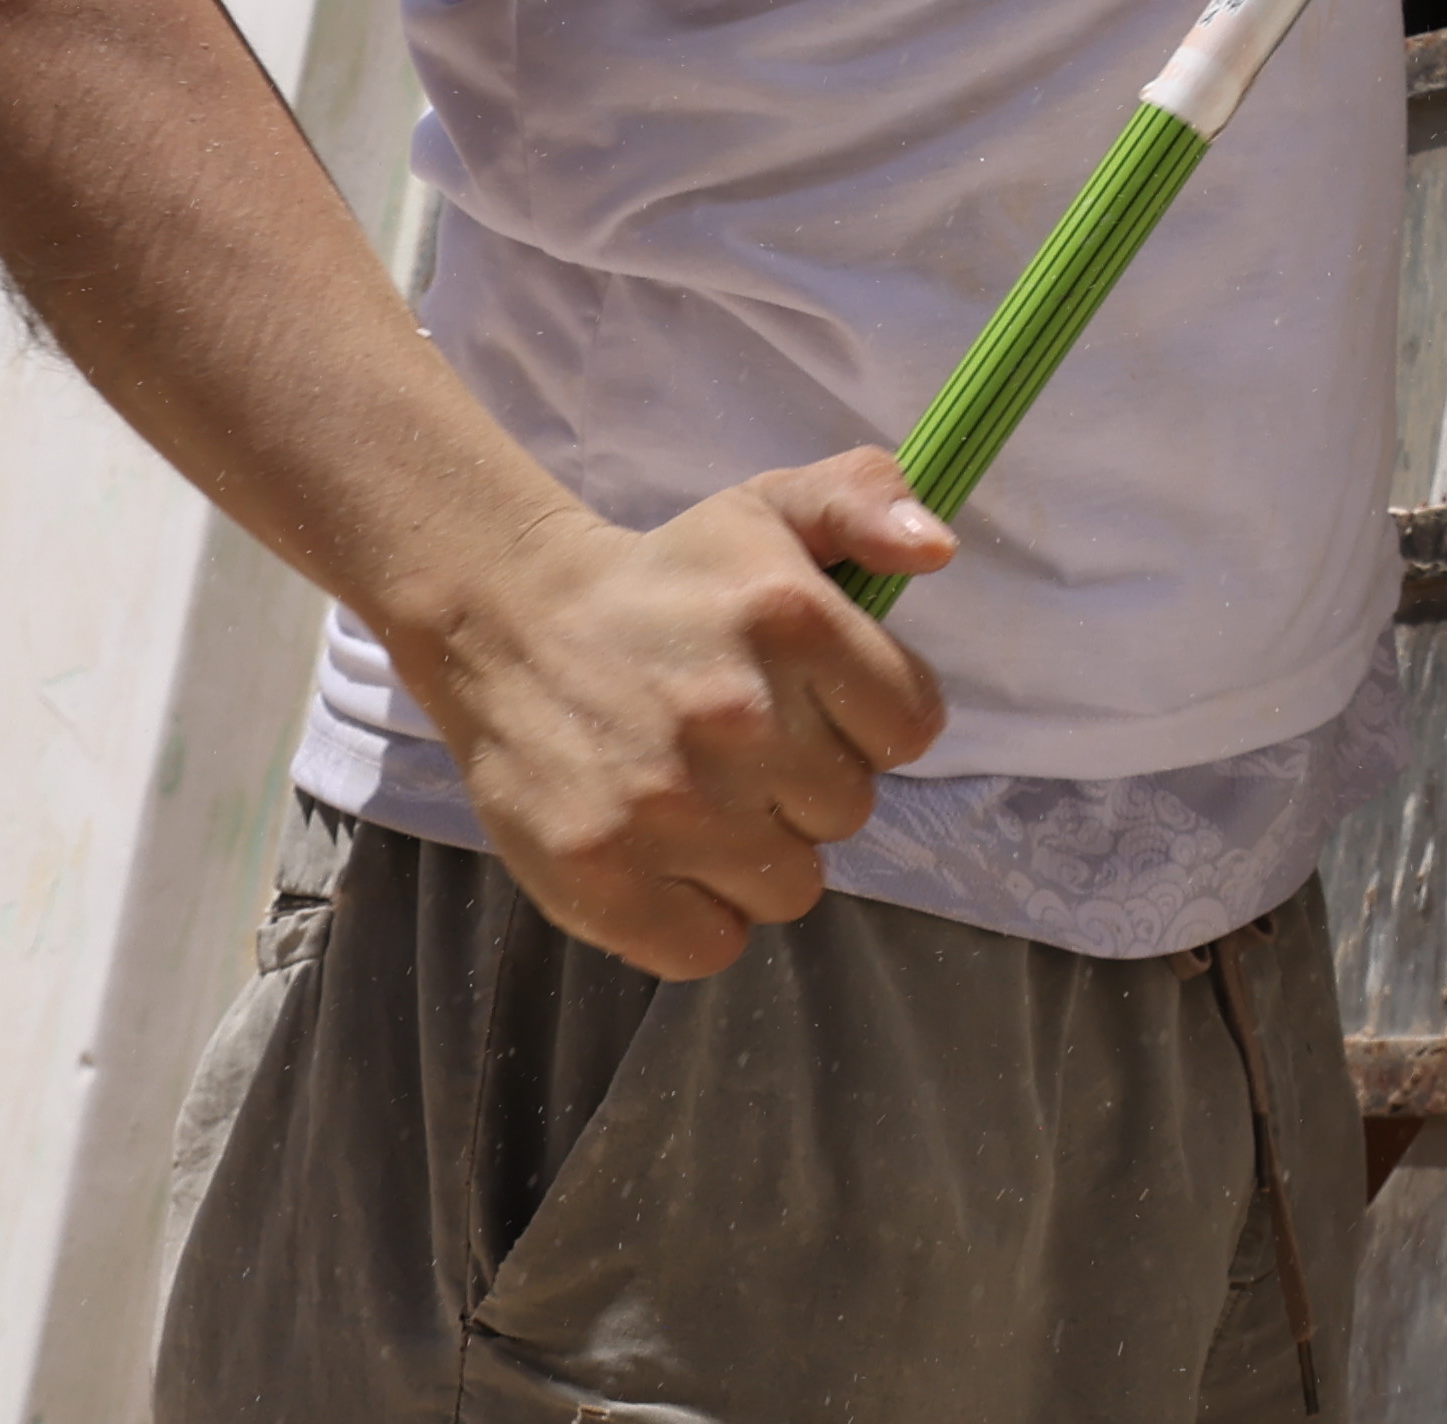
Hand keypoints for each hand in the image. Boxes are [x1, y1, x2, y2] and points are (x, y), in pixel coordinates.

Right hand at [399, 454, 956, 979]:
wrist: (507, 624)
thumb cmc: (663, 581)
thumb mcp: (769, 508)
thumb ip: (866, 501)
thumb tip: (938, 548)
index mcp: (793, 618)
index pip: (911, 728)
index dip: (868, 721)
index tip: (815, 704)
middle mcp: (738, 716)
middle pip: (848, 812)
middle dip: (806, 783)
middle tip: (739, 745)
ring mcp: (668, 808)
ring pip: (790, 887)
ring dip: (756, 855)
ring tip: (699, 796)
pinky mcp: (604, 882)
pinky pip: (713, 946)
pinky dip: (695, 916)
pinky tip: (663, 853)